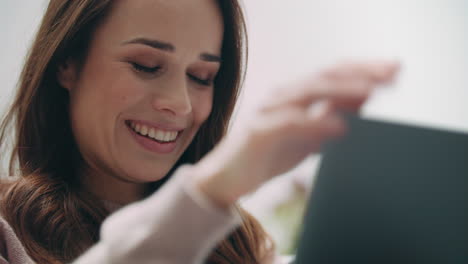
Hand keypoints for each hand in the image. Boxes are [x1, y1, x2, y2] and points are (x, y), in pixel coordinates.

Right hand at [194, 61, 398, 207]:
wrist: (227, 178)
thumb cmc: (268, 155)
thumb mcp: (307, 137)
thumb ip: (331, 118)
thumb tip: (365, 99)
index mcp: (295, 96)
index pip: (332, 74)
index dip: (363, 69)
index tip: (393, 71)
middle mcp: (282, 97)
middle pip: (325, 76)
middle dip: (360, 72)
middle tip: (392, 73)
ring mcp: (268, 111)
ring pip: (308, 91)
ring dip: (341, 89)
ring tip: (372, 88)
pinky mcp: (258, 131)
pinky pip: (290, 123)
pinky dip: (316, 123)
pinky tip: (340, 127)